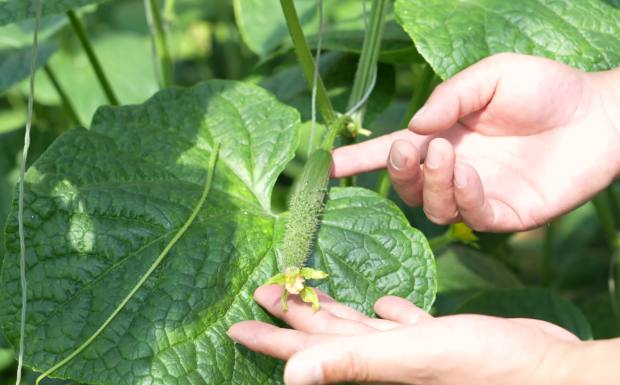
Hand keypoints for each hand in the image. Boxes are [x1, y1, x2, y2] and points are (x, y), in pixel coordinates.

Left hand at [228, 285, 578, 384]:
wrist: (551, 372)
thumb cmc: (488, 368)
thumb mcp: (416, 359)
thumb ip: (356, 362)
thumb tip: (291, 377)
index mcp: (373, 365)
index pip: (306, 353)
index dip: (270, 338)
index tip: (236, 325)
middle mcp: (388, 362)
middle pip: (328, 336)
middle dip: (295, 315)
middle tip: (265, 291)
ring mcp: (415, 355)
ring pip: (363, 331)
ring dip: (336, 312)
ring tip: (311, 293)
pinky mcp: (442, 346)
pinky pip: (405, 330)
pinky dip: (391, 316)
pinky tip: (384, 303)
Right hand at [332, 53, 619, 231]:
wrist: (599, 113)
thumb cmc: (545, 88)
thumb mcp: (490, 76)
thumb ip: (450, 99)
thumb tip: (414, 129)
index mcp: (444, 137)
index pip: (391, 154)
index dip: (356, 161)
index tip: (325, 166)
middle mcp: (454, 170)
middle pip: (406, 186)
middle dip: (398, 171)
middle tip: (412, 149)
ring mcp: (478, 195)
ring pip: (432, 206)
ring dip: (431, 182)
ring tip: (448, 153)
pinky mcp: (506, 215)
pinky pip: (470, 217)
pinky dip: (462, 197)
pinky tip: (471, 173)